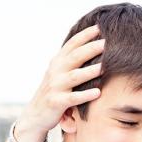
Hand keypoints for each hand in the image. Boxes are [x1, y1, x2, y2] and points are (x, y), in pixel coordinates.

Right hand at [15, 25, 104, 141]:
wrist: (35, 115)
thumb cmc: (54, 92)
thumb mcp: (59, 73)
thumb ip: (71, 61)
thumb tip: (92, 45)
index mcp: (58, 62)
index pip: (72, 45)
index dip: (85, 35)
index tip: (100, 27)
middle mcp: (55, 72)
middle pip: (75, 57)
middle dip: (90, 49)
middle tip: (106, 43)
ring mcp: (55, 87)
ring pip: (74, 76)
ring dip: (89, 71)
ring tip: (104, 67)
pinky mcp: (56, 103)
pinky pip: (72, 98)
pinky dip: (85, 95)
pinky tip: (97, 92)